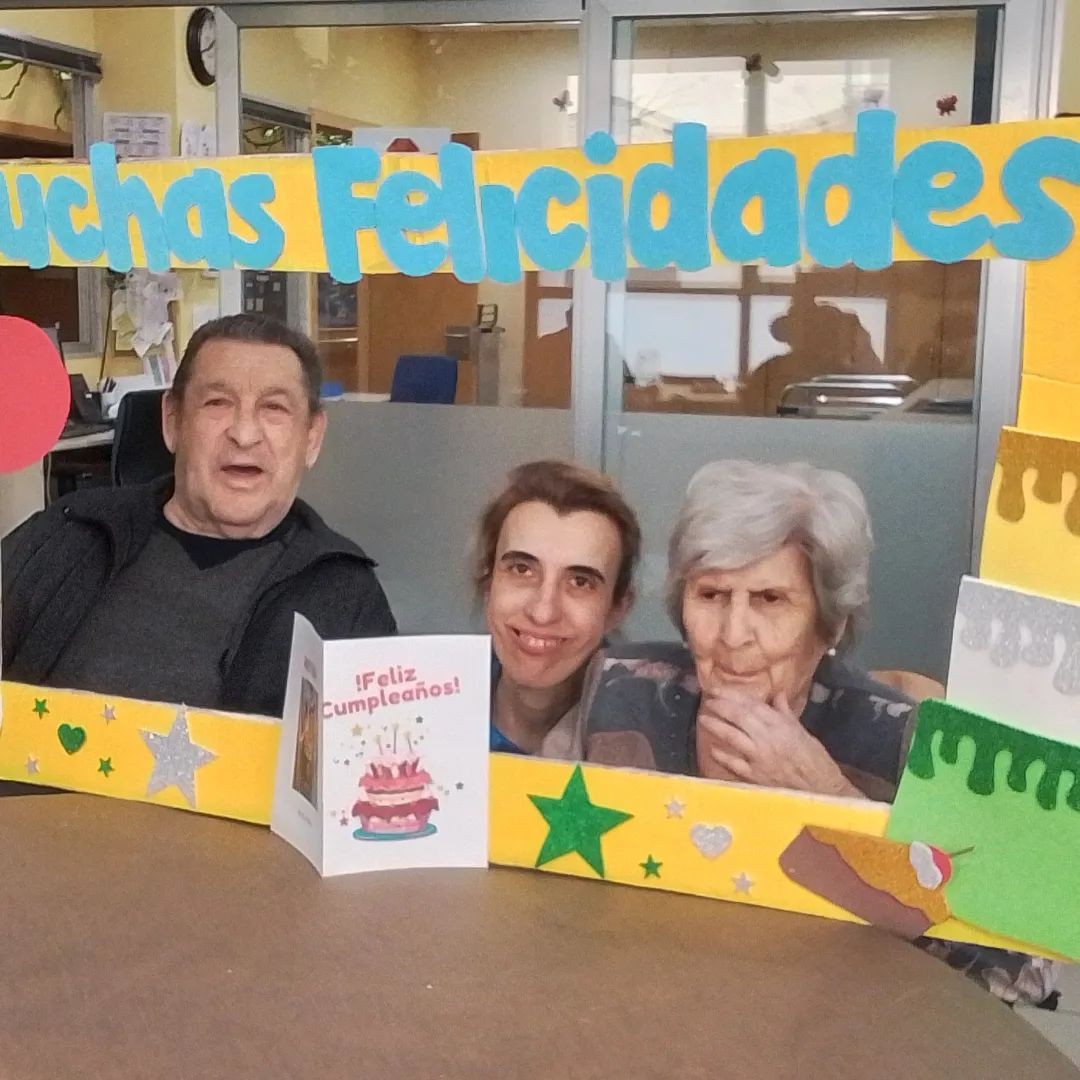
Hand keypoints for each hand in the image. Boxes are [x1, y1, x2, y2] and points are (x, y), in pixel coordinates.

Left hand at [695, 689, 858, 795]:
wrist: (822, 790)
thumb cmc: (815, 760)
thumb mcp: (803, 733)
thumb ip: (786, 714)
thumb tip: (777, 695)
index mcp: (781, 725)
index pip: (752, 705)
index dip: (732, 695)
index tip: (717, 689)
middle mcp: (768, 738)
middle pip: (739, 717)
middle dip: (721, 706)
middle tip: (708, 698)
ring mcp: (760, 758)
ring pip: (733, 737)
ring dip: (716, 726)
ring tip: (704, 718)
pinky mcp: (755, 776)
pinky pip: (734, 764)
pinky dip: (723, 756)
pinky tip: (713, 750)